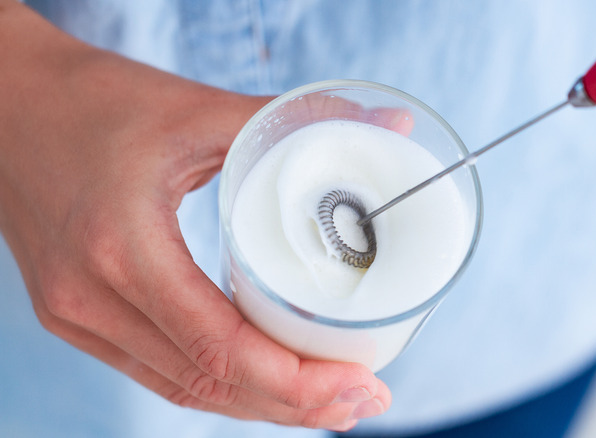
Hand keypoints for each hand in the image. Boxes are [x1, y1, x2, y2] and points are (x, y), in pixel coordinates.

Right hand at [0, 3, 388, 430]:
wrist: (3, 103)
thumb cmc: (93, 101)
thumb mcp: (195, 110)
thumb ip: (294, 119)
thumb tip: (391, 121)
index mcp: (122, 248)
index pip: (220, 349)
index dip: (298, 383)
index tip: (361, 386)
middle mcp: (90, 298)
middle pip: (207, 384)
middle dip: (294, 406)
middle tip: (365, 403)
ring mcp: (75, 316)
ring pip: (182, 388)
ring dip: (259, 405)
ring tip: (329, 405)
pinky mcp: (75, 316)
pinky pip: (157, 369)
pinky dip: (217, 385)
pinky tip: (264, 383)